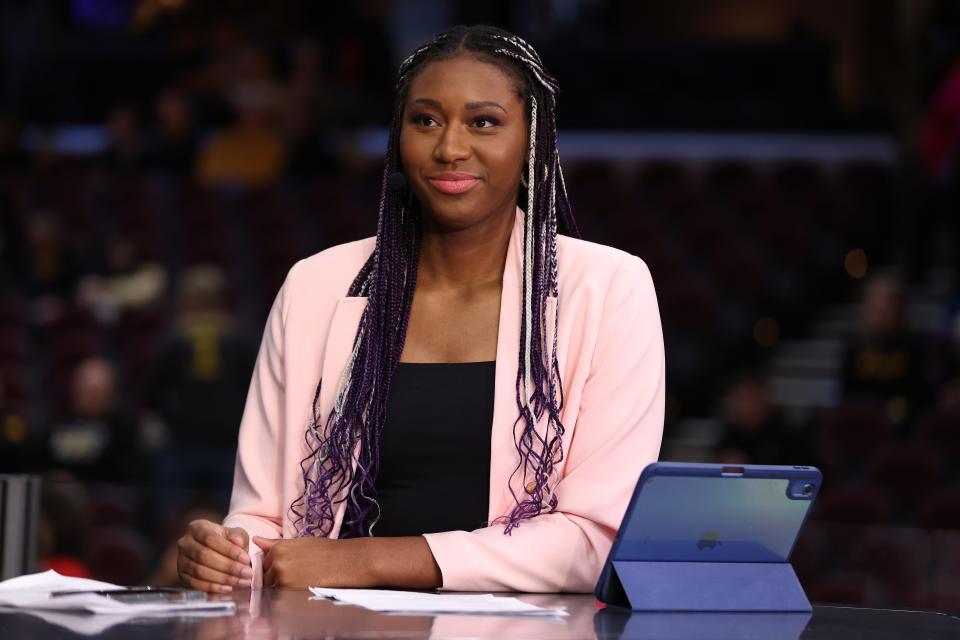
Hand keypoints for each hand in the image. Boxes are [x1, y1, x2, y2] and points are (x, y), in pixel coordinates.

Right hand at [177, 519, 252, 592]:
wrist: (217, 552)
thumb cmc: (227, 541)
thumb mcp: (235, 534)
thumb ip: (238, 537)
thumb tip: (238, 543)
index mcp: (197, 527)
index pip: (210, 538)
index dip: (228, 550)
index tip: (246, 559)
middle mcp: (185, 543)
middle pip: (204, 556)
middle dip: (228, 566)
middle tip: (246, 573)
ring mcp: (181, 560)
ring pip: (199, 571)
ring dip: (222, 578)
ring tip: (241, 581)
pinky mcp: (182, 576)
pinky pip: (195, 583)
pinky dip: (212, 587)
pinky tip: (227, 588)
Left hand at [253, 536, 373, 588]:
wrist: (344, 561)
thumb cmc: (324, 551)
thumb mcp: (299, 543)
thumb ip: (274, 544)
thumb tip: (256, 540)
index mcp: (278, 548)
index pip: (262, 563)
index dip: (272, 567)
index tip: (286, 568)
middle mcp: (276, 561)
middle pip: (264, 577)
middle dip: (275, 578)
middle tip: (295, 575)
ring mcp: (281, 577)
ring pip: (270, 588)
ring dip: (280, 587)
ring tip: (299, 580)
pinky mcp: (288, 590)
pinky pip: (278, 597)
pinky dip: (286, 595)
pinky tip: (300, 586)